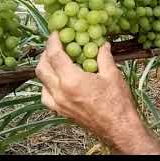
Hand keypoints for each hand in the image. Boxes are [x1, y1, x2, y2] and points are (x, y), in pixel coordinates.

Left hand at [35, 32, 159, 153]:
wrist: (118, 128)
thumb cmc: (117, 103)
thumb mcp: (112, 74)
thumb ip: (104, 56)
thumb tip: (102, 44)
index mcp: (72, 80)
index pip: (54, 55)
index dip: (53, 41)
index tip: (56, 33)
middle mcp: (60, 92)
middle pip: (42, 67)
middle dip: (46, 53)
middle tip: (56, 45)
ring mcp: (58, 104)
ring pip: (41, 81)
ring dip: (45, 68)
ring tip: (56, 60)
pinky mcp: (60, 112)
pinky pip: (45, 95)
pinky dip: (48, 84)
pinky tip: (58, 80)